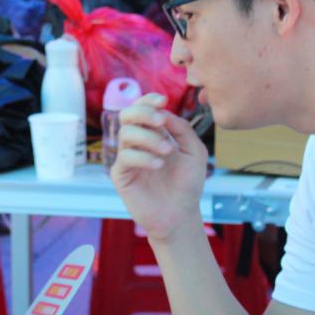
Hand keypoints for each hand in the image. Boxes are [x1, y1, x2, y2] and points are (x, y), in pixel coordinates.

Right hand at [110, 94, 206, 243]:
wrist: (181, 214)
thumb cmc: (188, 184)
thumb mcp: (194, 151)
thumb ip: (182, 129)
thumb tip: (165, 113)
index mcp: (154, 133)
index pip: (143, 108)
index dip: (149, 100)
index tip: (163, 101)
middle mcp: (138, 142)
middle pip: (127, 114)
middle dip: (143, 112)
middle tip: (161, 121)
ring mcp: (127, 157)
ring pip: (126, 133)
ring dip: (149, 137)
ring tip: (167, 151)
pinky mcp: (120, 174)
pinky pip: (125, 156)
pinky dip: (143, 156)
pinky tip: (158, 165)